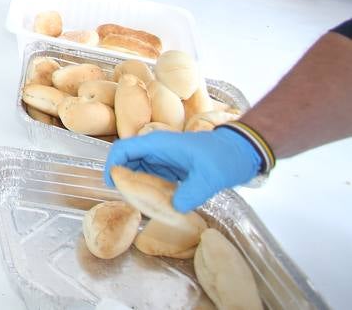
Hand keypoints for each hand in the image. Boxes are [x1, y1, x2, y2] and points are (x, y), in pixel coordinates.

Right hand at [103, 128, 262, 211]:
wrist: (243, 151)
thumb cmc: (225, 157)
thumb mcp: (209, 176)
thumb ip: (191, 193)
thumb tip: (174, 209)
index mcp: (158, 144)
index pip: (123, 149)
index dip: (112, 164)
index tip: (111, 184)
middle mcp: (157, 149)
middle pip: (128, 161)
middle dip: (124, 180)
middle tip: (129, 200)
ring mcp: (165, 158)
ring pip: (140, 171)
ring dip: (138, 186)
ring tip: (142, 205)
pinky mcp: (174, 168)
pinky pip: (154, 178)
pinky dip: (151, 190)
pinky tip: (158, 204)